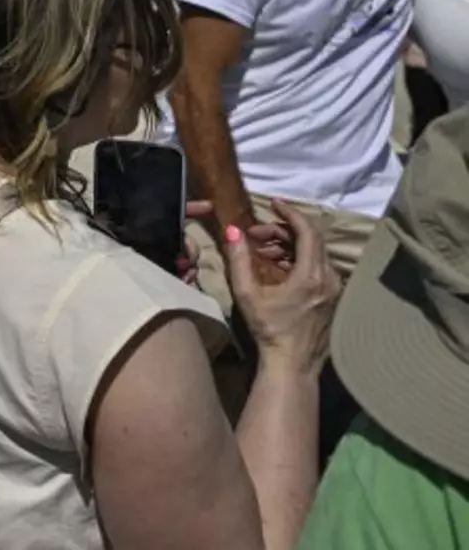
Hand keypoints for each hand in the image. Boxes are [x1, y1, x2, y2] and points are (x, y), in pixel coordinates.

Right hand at [226, 201, 338, 373]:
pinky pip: (318, 267)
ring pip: (315, 253)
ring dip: (289, 245)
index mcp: (312, 275)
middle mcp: (330, 279)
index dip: (291, 213)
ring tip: (262, 251)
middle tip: (256, 233)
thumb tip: (233, 231)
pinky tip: (277, 267)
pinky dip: (298, 259)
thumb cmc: (269, 329)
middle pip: (312, 240)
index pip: (308, 232)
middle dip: (283, 230)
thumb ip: (239, 259)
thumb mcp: (247, 293)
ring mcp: (335, 289)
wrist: (292, 364)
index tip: (274, 204)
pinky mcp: (333, 298)